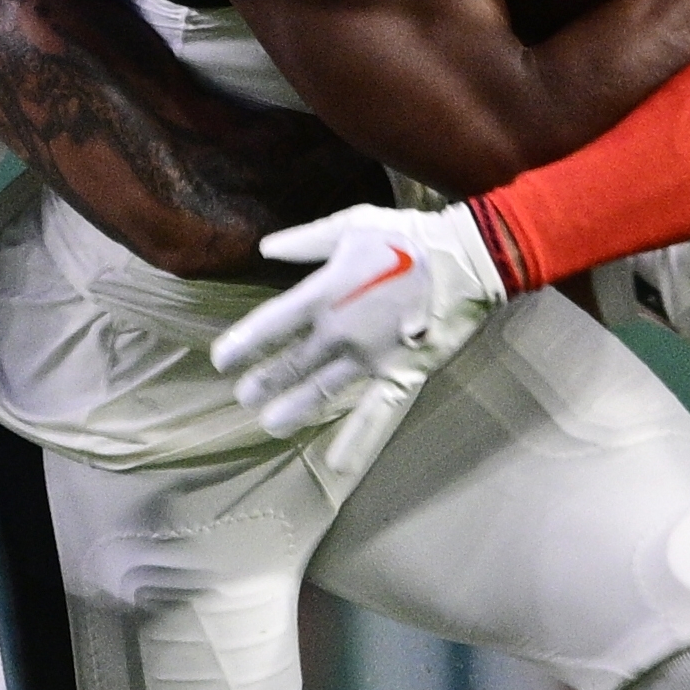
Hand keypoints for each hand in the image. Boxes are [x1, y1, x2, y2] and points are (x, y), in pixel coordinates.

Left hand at [211, 201, 506, 439]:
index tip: (222, 360)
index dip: (242, 344)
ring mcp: (369, 358)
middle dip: (263, 380)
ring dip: (293, 408)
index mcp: (324, 293)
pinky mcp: (401, 374)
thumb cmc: (408, 237)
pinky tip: (337, 464)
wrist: (468, 259)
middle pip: (291, 363)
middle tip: (243, 395)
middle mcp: (340, 331)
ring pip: (322, 390)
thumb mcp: (351, 225)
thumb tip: (266, 248)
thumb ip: (305, 241)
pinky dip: (356, 439)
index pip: (270, 325)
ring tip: (269, 422)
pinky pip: (375, 412)